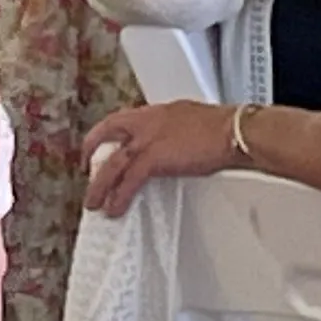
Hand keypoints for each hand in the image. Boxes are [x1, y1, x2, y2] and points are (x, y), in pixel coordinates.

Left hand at [81, 98, 234, 215]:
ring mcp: (147, 139)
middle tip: (85, 169)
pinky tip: (115, 209)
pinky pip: (128, 181)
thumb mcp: (193, 120)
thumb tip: (174, 143)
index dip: (110, 132)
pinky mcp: (153, 159)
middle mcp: (147, 121)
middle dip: (91, 150)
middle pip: (107, 132)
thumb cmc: (226, 128)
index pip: (124, 118)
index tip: (104, 143)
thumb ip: (176, 129)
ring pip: (112, 163)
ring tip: (93, 202)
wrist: (235, 132)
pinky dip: (119, 197)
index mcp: (157, 111)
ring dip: (99, 185)